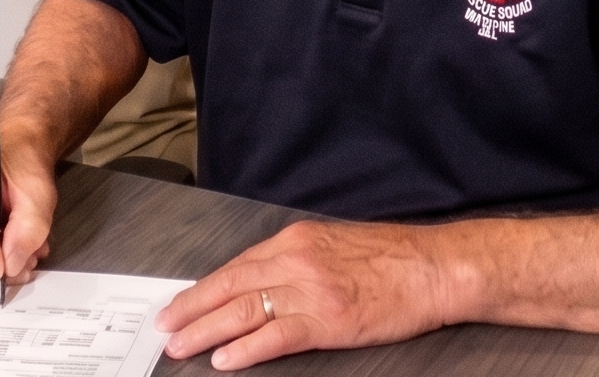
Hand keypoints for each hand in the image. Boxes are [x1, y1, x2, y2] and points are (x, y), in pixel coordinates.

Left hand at [156, 218, 455, 367]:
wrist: (433, 267)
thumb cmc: (392, 257)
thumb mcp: (336, 245)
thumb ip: (299, 260)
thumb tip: (263, 283)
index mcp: (298, 238)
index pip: (238, 265)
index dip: (204, 288)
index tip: (179, 303)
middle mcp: (298, 259)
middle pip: (231, 286)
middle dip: (192, 309)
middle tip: (164, 328)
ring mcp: (312, 290)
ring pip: (244, 310)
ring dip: (206, 330)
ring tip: (181, 346)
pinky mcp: (328, 319)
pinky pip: (275, 335)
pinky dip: (245, 348)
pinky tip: (224, 360)